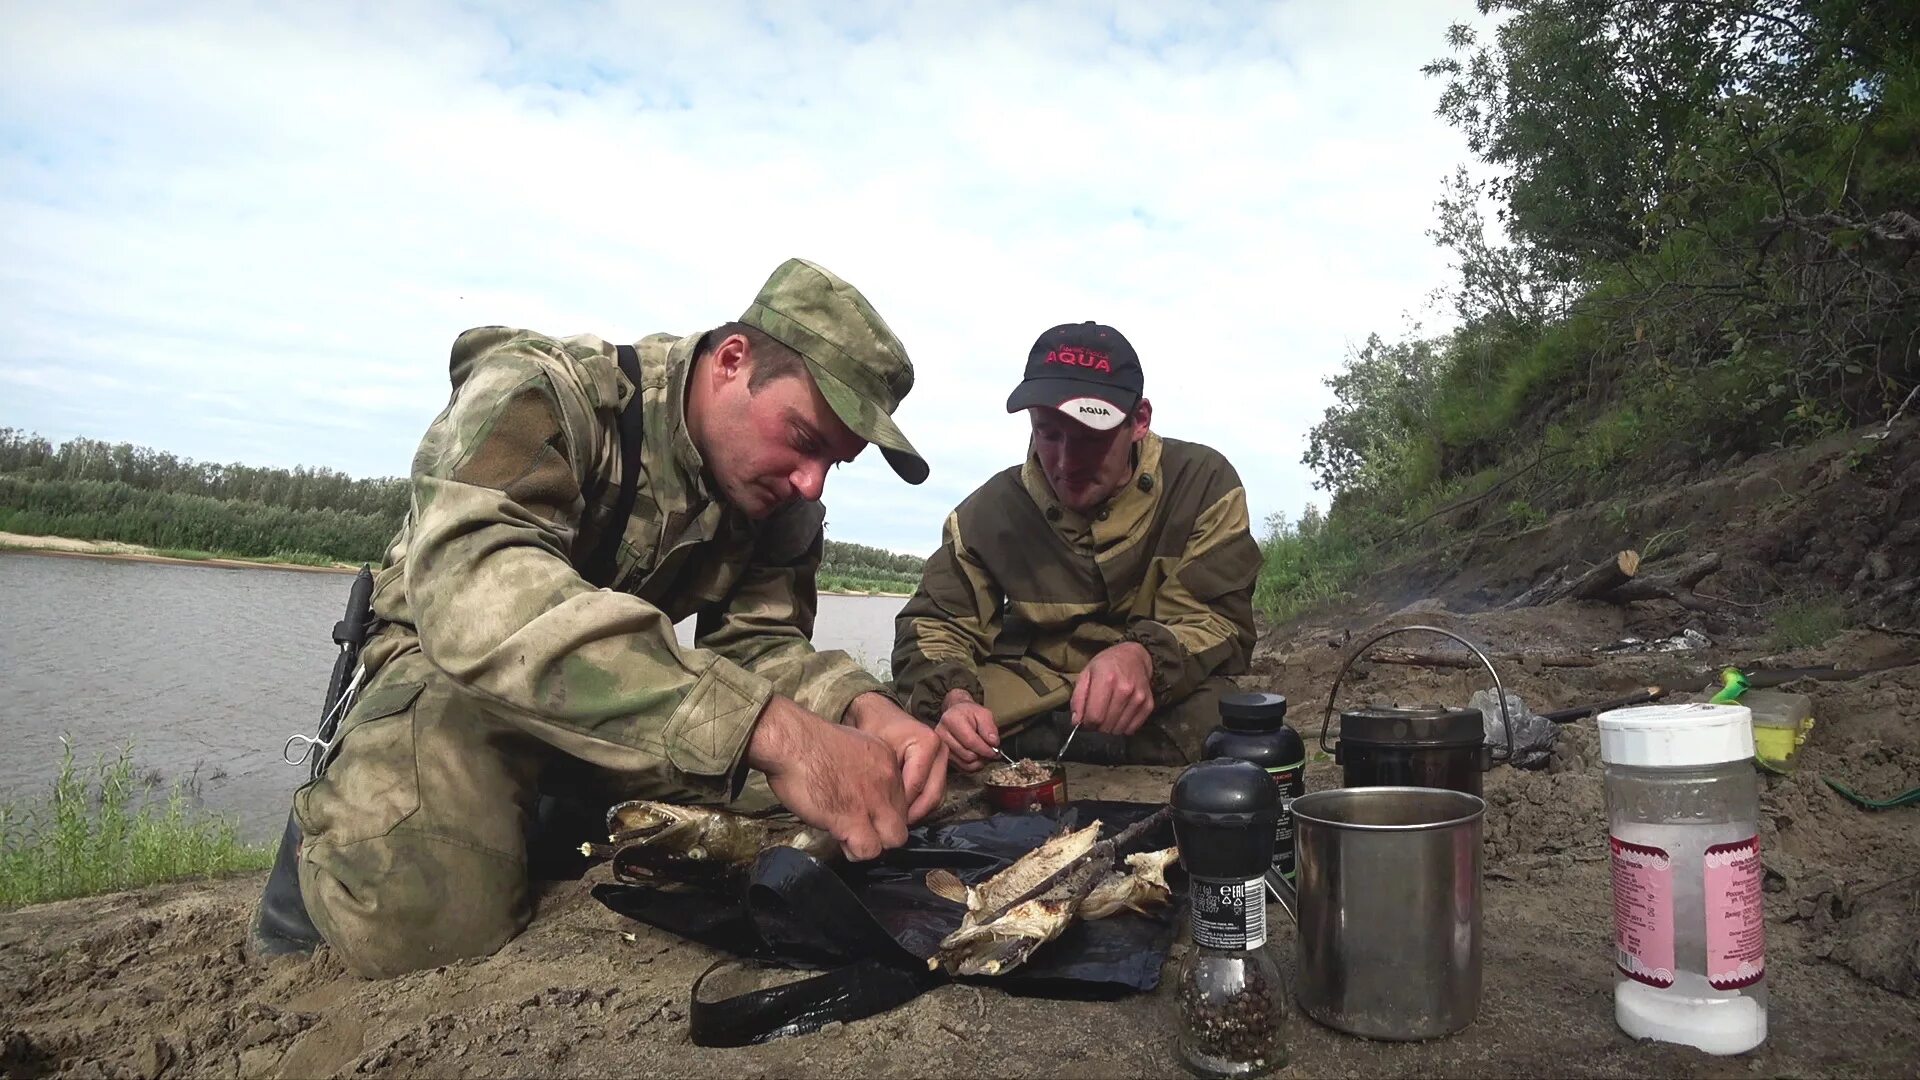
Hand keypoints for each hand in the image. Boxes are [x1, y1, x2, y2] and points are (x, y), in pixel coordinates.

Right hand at [745, 695, 907, 860]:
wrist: (790, 742)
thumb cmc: (806, 741)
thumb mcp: (849, 744)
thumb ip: (862, 766)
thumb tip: (856, 786)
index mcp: (886, 759)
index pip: (901, 797)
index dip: (882, 810)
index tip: (865, 811)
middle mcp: (886, 779)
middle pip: (902, 820)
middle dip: (883, 830)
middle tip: (860, 828)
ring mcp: (872, 800)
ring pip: (893, 839)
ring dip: (872, 843)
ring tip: (849, 837)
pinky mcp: (852, 818)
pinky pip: (869, 850)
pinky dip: (855, 851)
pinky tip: (840, 838)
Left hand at [848, 693, 948, 822]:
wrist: (879, 713)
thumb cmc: (875, 728)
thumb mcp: (877, 752)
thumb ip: (884, 780)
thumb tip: (886, 812)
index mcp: (927, 743)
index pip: (916, 786)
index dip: (900, 807)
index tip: (883, 820)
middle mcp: (941, 750)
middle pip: (932, 795)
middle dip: (912, 814)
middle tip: (891, 827)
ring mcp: (944, 758)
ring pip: (935, 797)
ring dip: (917, 812)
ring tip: (896, 822)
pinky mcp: (941, 766)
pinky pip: (933, 792)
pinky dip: (919, 804)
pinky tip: (902, 812)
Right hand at [935, 688, 1000, 773]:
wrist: (956, 714)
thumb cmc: (969, 713)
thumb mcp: (983, 714)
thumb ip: (989, 728)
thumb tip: (993, 743)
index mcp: (951, 720)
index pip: (970, 742)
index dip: (985, 749)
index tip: (994, 751)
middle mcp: (941, 734)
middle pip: (967, 755)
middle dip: (983, 755)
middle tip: (990, 750)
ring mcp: (941, 747)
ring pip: (965, 764)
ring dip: (978, 761)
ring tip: (983, 752)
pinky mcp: (944, 756)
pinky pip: (962, 767)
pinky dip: (972, 765)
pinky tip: (976, 756)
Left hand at [1071, 641, 1155, 736]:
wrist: (1133, 657)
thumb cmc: (1106, 665)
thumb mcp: (1086, 674)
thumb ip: (1078, 699)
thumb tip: (1076, 722)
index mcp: (1106, 680)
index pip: (1094, 717)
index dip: (1086, 724)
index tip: (1085, 721)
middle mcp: (1125, 689)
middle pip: (1106, 726)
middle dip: (1097, 727)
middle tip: (1096, 717)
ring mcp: (1139, 698)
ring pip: (1119, 730)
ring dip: (1110, 728)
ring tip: (1107, 714)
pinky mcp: (1148, 705)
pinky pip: (1132, 729)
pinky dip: (1123, 727)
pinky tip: (1119, 715)